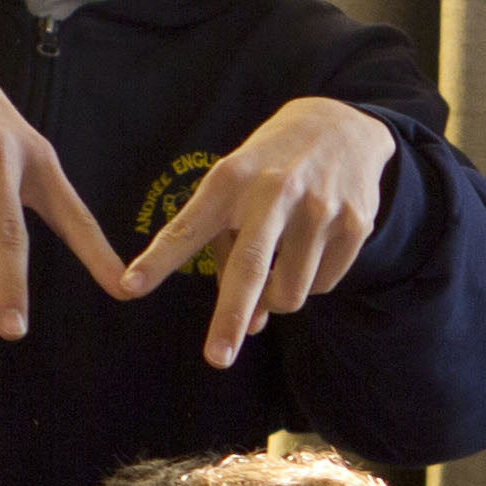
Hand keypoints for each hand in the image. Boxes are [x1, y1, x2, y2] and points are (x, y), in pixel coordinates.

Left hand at [121, 95, 398, 366]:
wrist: (343, 127)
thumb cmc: (271, 167)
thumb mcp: (237, 186)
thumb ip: (230, 250)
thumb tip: (250, 325)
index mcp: (231, 179)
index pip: (188, 226)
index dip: (158, 260)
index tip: (129, 287)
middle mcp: (275, 191)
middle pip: (249, 269)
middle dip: (228, 318)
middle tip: (216, 358)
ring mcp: (320, 208)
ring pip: (290, 292)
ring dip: (275, 300)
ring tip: (276, 271)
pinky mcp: (355, 224)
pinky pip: (324, 285)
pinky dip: (310, 283)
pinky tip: (310, 250)